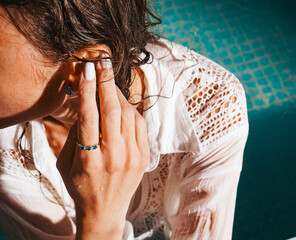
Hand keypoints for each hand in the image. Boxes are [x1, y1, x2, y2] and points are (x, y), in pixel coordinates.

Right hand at [56, 56, 149, 239]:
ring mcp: (133, 158)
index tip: (87, 68)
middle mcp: (114, 157)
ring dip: (119, 95)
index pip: (89, 116)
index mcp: (89, 160)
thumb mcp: (65, 163)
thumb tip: (86, 104)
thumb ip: (75, 134)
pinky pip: (140, 125)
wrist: (105, 210)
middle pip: (114, 111)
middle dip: (107, 82)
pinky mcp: (144, 157)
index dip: (88, 89)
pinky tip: (122, 106)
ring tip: (108, 86)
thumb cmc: (79, 185)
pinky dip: (131, 111)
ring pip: (130, 115)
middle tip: (103, 62)